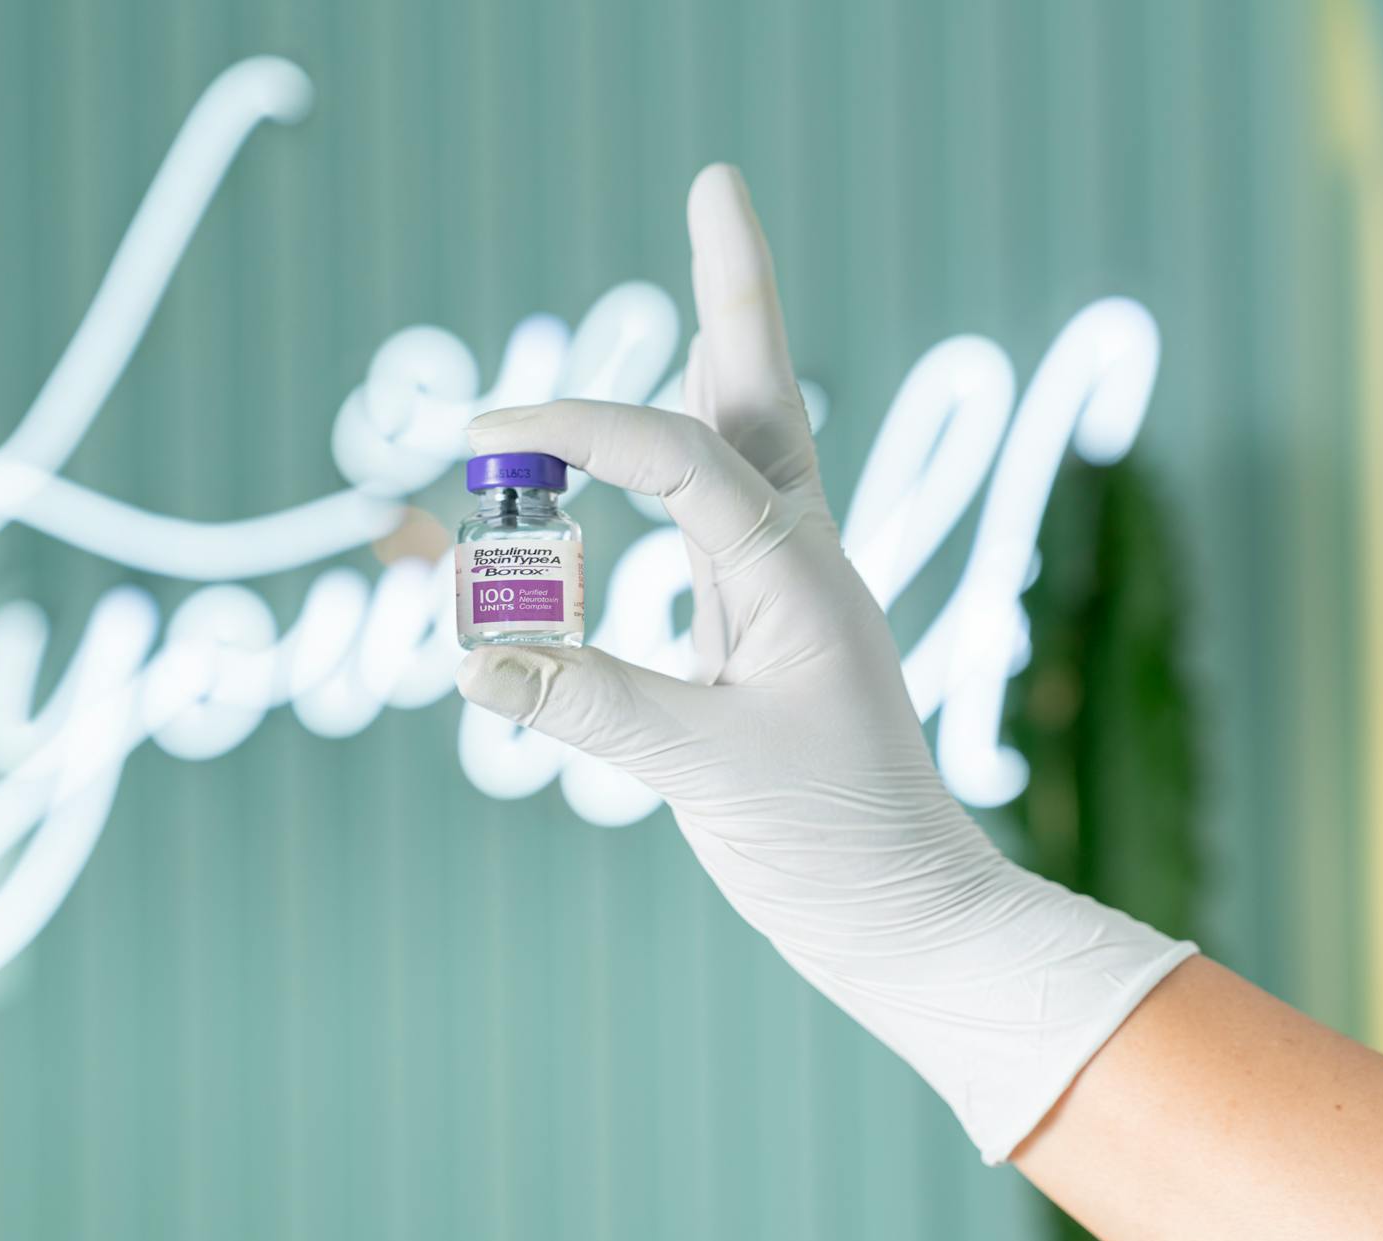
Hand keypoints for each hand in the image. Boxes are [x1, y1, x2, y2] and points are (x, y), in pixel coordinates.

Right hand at [458, 163, 1192, 1161]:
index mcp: (797, 573)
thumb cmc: (835, 845)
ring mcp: (783, 595)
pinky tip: (656, 458)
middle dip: (732, 287)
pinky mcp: (759, 639)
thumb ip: (593, 703)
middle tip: (718, 182)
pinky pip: (707, 528)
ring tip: (711, 273)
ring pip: (740, 449)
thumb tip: (474, 653)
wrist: (908, 915)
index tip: (481, 432)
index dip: (579, 426)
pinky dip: (668, 475)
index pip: (680, 454)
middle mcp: (797, 560)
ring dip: (710, 359)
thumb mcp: (709, 773)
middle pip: (755, 394)